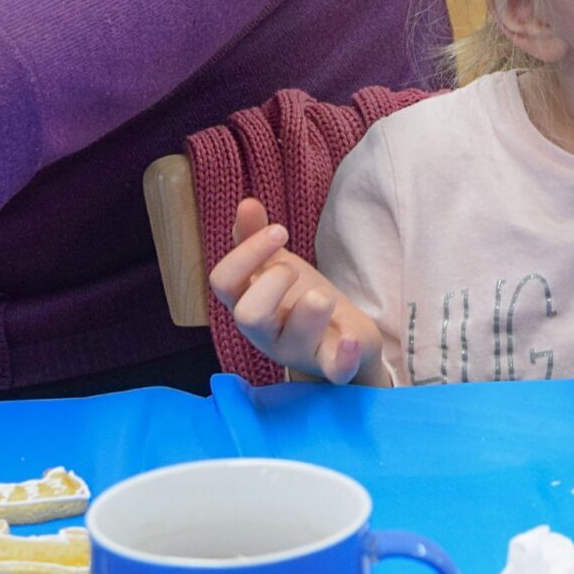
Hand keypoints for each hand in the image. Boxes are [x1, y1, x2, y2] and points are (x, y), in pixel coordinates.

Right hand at [210, 198, 384, 385]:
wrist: (340, 336)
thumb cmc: (297, 298)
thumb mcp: (276, 264)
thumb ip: (255, 237)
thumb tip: (246, 203)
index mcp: (247, 302)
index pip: (223, 282)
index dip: (245, 254)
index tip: (280, 230)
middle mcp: (266, 331)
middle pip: (247, 316)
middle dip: (272, 284)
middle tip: (295, 269)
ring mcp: (298, 352)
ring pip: (290, 342)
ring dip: (309, 311)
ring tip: (324, 295)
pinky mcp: (332, 364)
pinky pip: (334, 370)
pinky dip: (343, 356)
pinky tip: (350, 338)